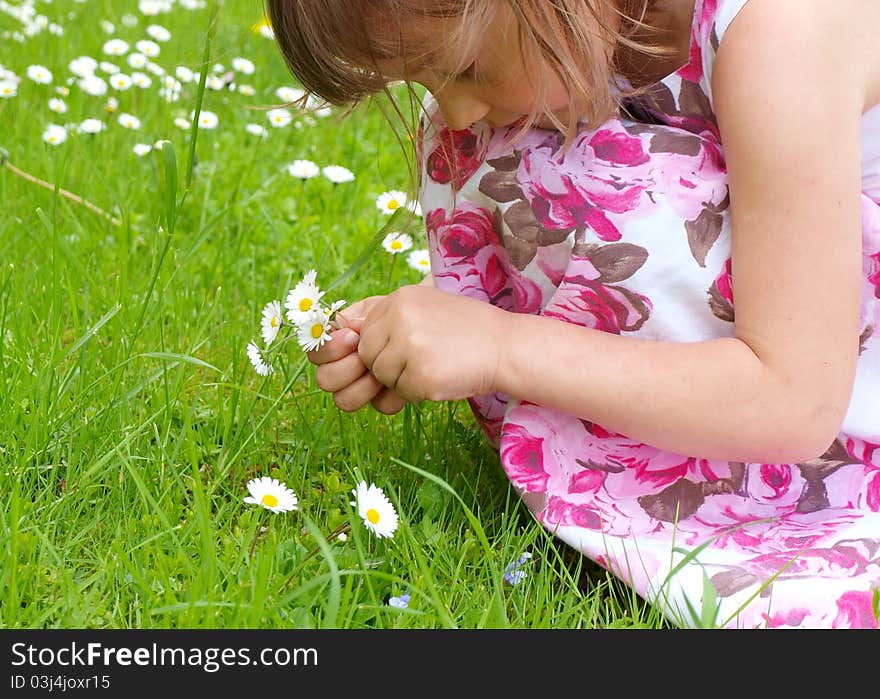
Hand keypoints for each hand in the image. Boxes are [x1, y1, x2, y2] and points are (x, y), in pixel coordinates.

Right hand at [307, 295, 406, 413]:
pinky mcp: (384, 400)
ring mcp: (360, 388)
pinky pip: (379, 406)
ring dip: (363, 385)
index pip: (315, 354)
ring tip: (382, 371)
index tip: (354, 337)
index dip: (330, 349)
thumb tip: (349, 327)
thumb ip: (358, 318)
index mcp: (334, 347)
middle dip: (347, 367)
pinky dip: (390, 395)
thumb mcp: (376, 310)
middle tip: (366, 357)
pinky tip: (399, 380)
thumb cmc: (394, 316)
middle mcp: (341, 370)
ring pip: (344, 400)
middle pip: (325, 380)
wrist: (422, 327)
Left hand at [357, 285, 508, 402]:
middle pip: (367, 355)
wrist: (504, 347)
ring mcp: (411, 346)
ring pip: (382, 376)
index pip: (362, 331)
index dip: (376, 347)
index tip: (398, 350)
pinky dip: (419, 392)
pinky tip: (441, 376)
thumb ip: (387, 318)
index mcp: (400, 298)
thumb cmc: (465, 331)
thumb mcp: (425, 308)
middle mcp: (401, 317)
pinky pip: (401, 393)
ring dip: (403, 380)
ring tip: (433, 365)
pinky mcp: (422, 375)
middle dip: (387, 365)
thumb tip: (343, 333)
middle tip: (419, 360)